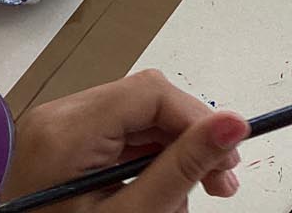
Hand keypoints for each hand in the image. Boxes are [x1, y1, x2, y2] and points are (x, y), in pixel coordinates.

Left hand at [1, 70, 248, 211]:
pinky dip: (147, 163)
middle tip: (223, 183)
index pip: (152, 92)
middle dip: (190, 141)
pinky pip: (118, 138)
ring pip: (138, 121)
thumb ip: (183, 167)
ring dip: (173, 155)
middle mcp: (56, 117)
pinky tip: (162, 194)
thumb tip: (235, 121)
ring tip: (193, 198)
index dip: (198, 118)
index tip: (230, 156)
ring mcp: (55, 131)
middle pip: (147, 104)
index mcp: (66, 130)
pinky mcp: (60, 147)